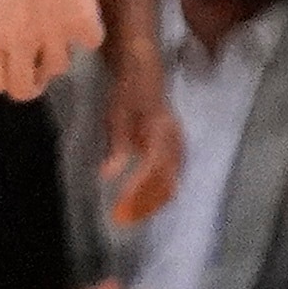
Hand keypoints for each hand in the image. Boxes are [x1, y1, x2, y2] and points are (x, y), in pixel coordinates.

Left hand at [0, 0, 101, 99]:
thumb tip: (1, 36)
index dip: (3, 77)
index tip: (9, 66)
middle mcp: (20, 40)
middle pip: (26, 89)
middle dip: (30, 79)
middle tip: (36, 63)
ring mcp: (55, 34)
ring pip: (60, 68)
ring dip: (58, 51)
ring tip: (56, 25)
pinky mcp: (86, 21)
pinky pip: (90, 42)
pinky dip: (88, 30)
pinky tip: (81, 9)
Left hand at [98, 42, 185, 227]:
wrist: (144, 71)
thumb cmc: (127, 92)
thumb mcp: (116, 117)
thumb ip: (116, 148)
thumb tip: (107, 177)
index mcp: (161, 134)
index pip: (152, 171)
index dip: (138, 191)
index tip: (123, 206)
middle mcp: (175, 141)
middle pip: (167, 181)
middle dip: (149, 202)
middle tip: (129, 217)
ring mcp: (180, 143)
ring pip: (172, 178)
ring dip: (156, 197)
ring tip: (140, 212)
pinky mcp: (178, 145)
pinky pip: (174, 172)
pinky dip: (162, 186)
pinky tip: (151, 196)